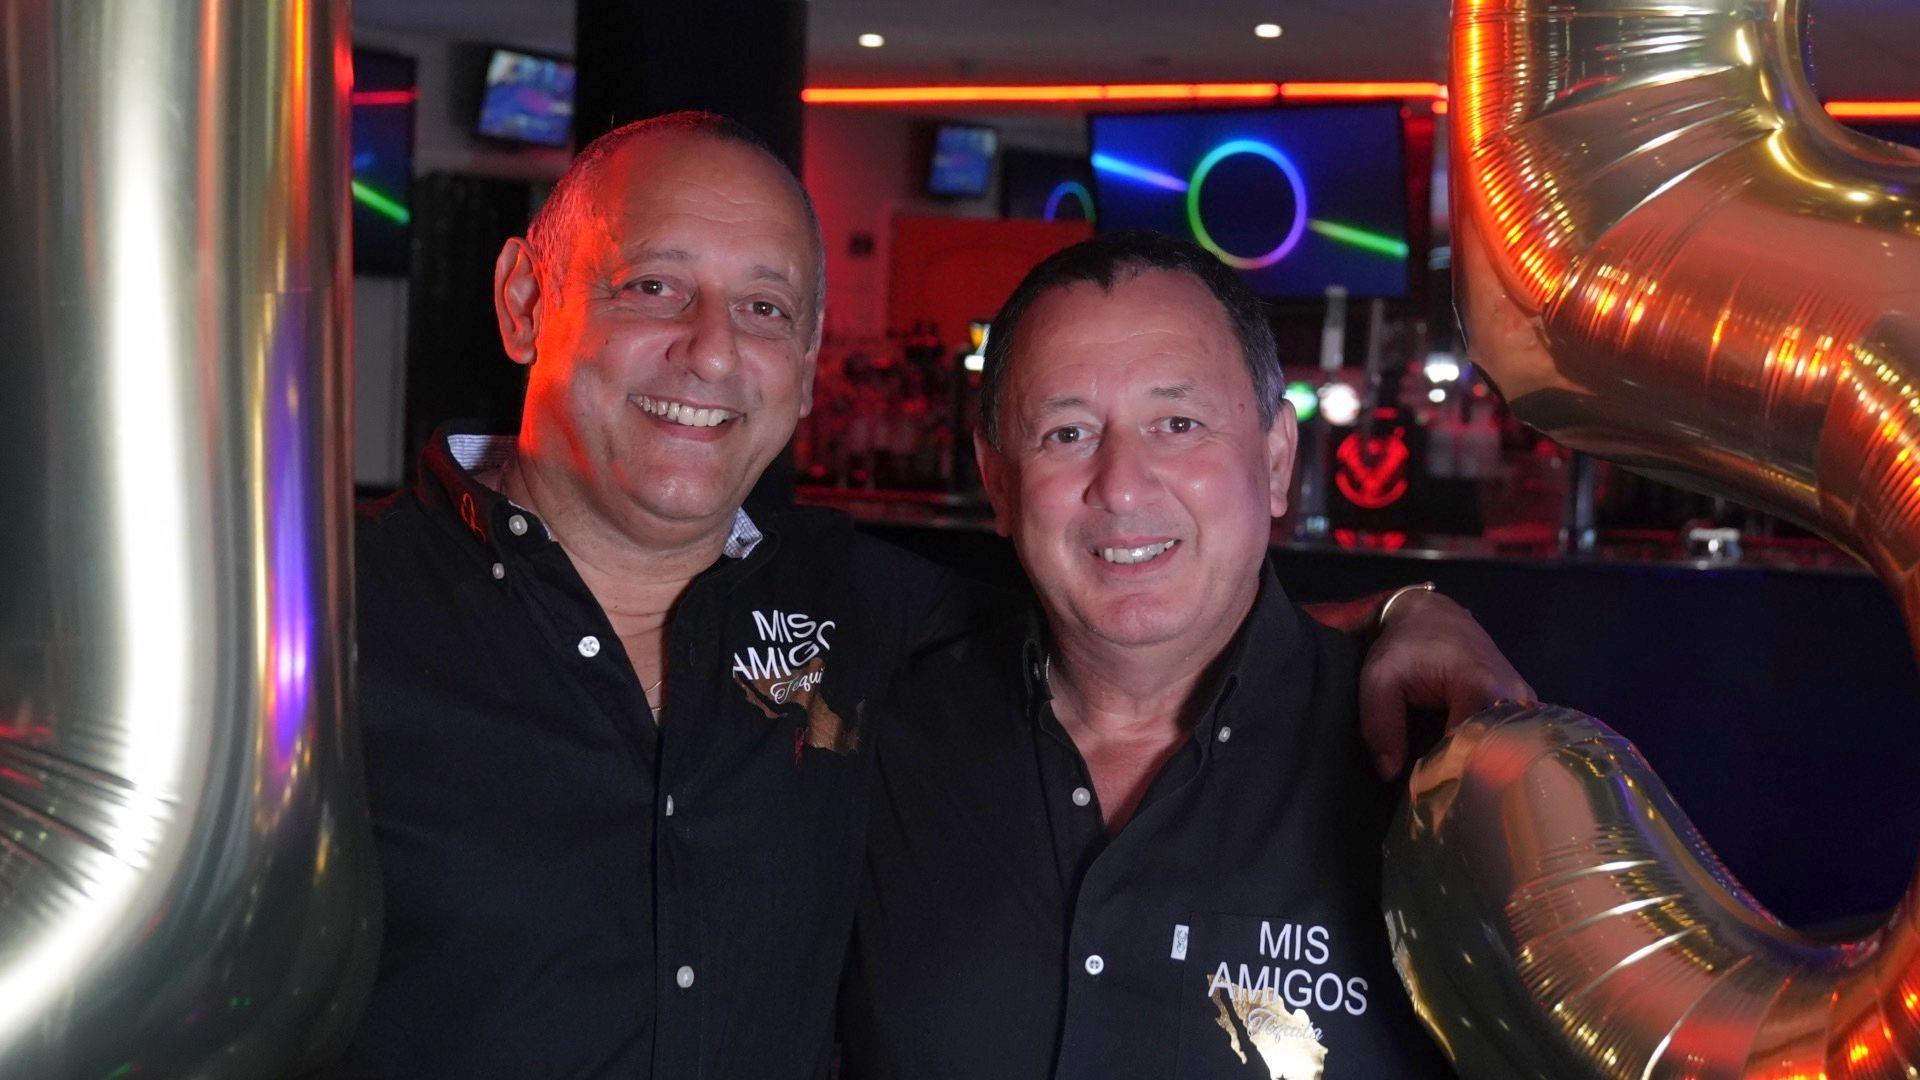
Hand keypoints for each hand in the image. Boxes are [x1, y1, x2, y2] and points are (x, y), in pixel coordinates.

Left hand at [1354, 588, 1533, 779]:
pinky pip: (1509, 740)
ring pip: (1505, 750)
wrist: (1432, 614)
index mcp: (1482, 687)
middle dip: (1465, 777)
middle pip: (1494, 755)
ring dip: (1479, 768)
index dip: (1446, 774)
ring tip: (1453, 784)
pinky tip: (1468, 768)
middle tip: (1438, 794)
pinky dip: (1488, 754)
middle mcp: (1514, 697)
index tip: (1425, 791)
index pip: (1471, 751)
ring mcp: (1525, 702)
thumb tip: (1391, 774)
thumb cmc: (1405, 644)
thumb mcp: (1380, 679)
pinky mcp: (1524, 706)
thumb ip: (1380, 725)